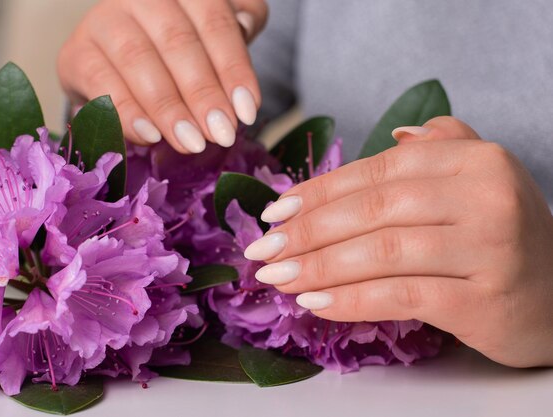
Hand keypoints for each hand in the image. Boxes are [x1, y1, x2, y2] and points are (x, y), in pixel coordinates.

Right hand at [58, 0, 266, 152]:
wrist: (119, 63)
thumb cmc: (179, 47)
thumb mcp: (216, 31)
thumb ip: (239, 23)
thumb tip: (244, 26)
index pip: (213, 23)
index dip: (233, 69)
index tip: (246, 112)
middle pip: (177, 42)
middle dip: (203, 94)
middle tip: (221, 133)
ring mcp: (102, 22)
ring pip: (138, 61)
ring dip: (168, 108)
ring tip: (192, 142)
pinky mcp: (75, 54)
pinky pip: (101, 83)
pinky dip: (127, 113)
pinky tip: (151, 136)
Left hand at [245, 116, 552, 367]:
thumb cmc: (502, 238)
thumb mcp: (479, 181)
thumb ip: (440, 148)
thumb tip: (392, 134)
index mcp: (471, 160)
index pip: (375, 172)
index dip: (318, 192)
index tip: (274, 213)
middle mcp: (483, 195)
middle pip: (372, 210)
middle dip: (307, 231)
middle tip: (263, 251)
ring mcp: (488, 247)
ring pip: (381, 253)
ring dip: (319, 267)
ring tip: (279, 278)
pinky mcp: (484, 299)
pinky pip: (401, 295)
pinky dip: (351, 299)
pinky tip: (316, 303)